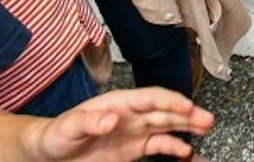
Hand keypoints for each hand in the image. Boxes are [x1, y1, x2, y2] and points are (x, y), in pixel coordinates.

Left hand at [27, 87, 213, 160]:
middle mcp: (130, 115)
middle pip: (164, 110)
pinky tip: (185, 152)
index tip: (186, 106)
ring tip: (205, 128)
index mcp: (117, 103)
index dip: (169, 101)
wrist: (48, 154)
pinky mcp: (132, 149)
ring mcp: (133, 131)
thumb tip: (113, 118)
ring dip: (186, 126)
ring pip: (166, 126)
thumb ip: (88, 121)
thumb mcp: (68, 127)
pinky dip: (173, 148)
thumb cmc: (56, 135)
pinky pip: (157, 146)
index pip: (149, 98)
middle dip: (187, 113)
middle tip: (206, 119)